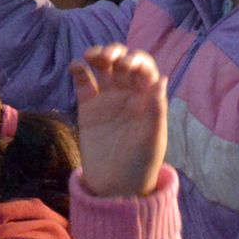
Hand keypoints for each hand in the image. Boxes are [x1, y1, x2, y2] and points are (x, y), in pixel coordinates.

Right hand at [70, 44, 167, 197]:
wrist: (116, 186)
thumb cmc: (142, 163)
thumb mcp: (153, 138)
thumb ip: (157, 109)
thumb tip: (162, 78)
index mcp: (148, 96)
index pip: (144, 68)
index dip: (137, 60)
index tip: (128, 66)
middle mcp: (128, 92)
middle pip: (122, 61)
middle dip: (116, 52)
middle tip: (108, 57)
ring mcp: (107, 97)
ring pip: (102, 66)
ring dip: (97, 55)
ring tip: (90, 56)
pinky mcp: (87, 105)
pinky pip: (83, 81)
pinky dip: (79, 70)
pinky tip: (76, 67)